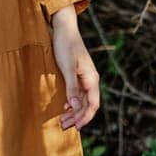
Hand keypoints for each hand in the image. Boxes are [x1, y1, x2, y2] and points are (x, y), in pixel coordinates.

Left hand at [49, 7, 100, 129]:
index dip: (86, 117)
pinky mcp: (76, 75)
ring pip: (82, 100)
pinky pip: (77, 94)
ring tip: (62, 121)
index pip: (93, 104)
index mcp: (92, 78)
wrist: (63, 28)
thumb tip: (75, 106)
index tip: (77, 127)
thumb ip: (72, 87)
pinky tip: (63, 108)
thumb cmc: (65, 46)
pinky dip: (71, 103)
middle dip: (77, 117)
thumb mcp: (67, 67)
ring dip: (73, 112)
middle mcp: (90, 80)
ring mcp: (84, 77)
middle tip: (64, 127)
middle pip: (87, 104)